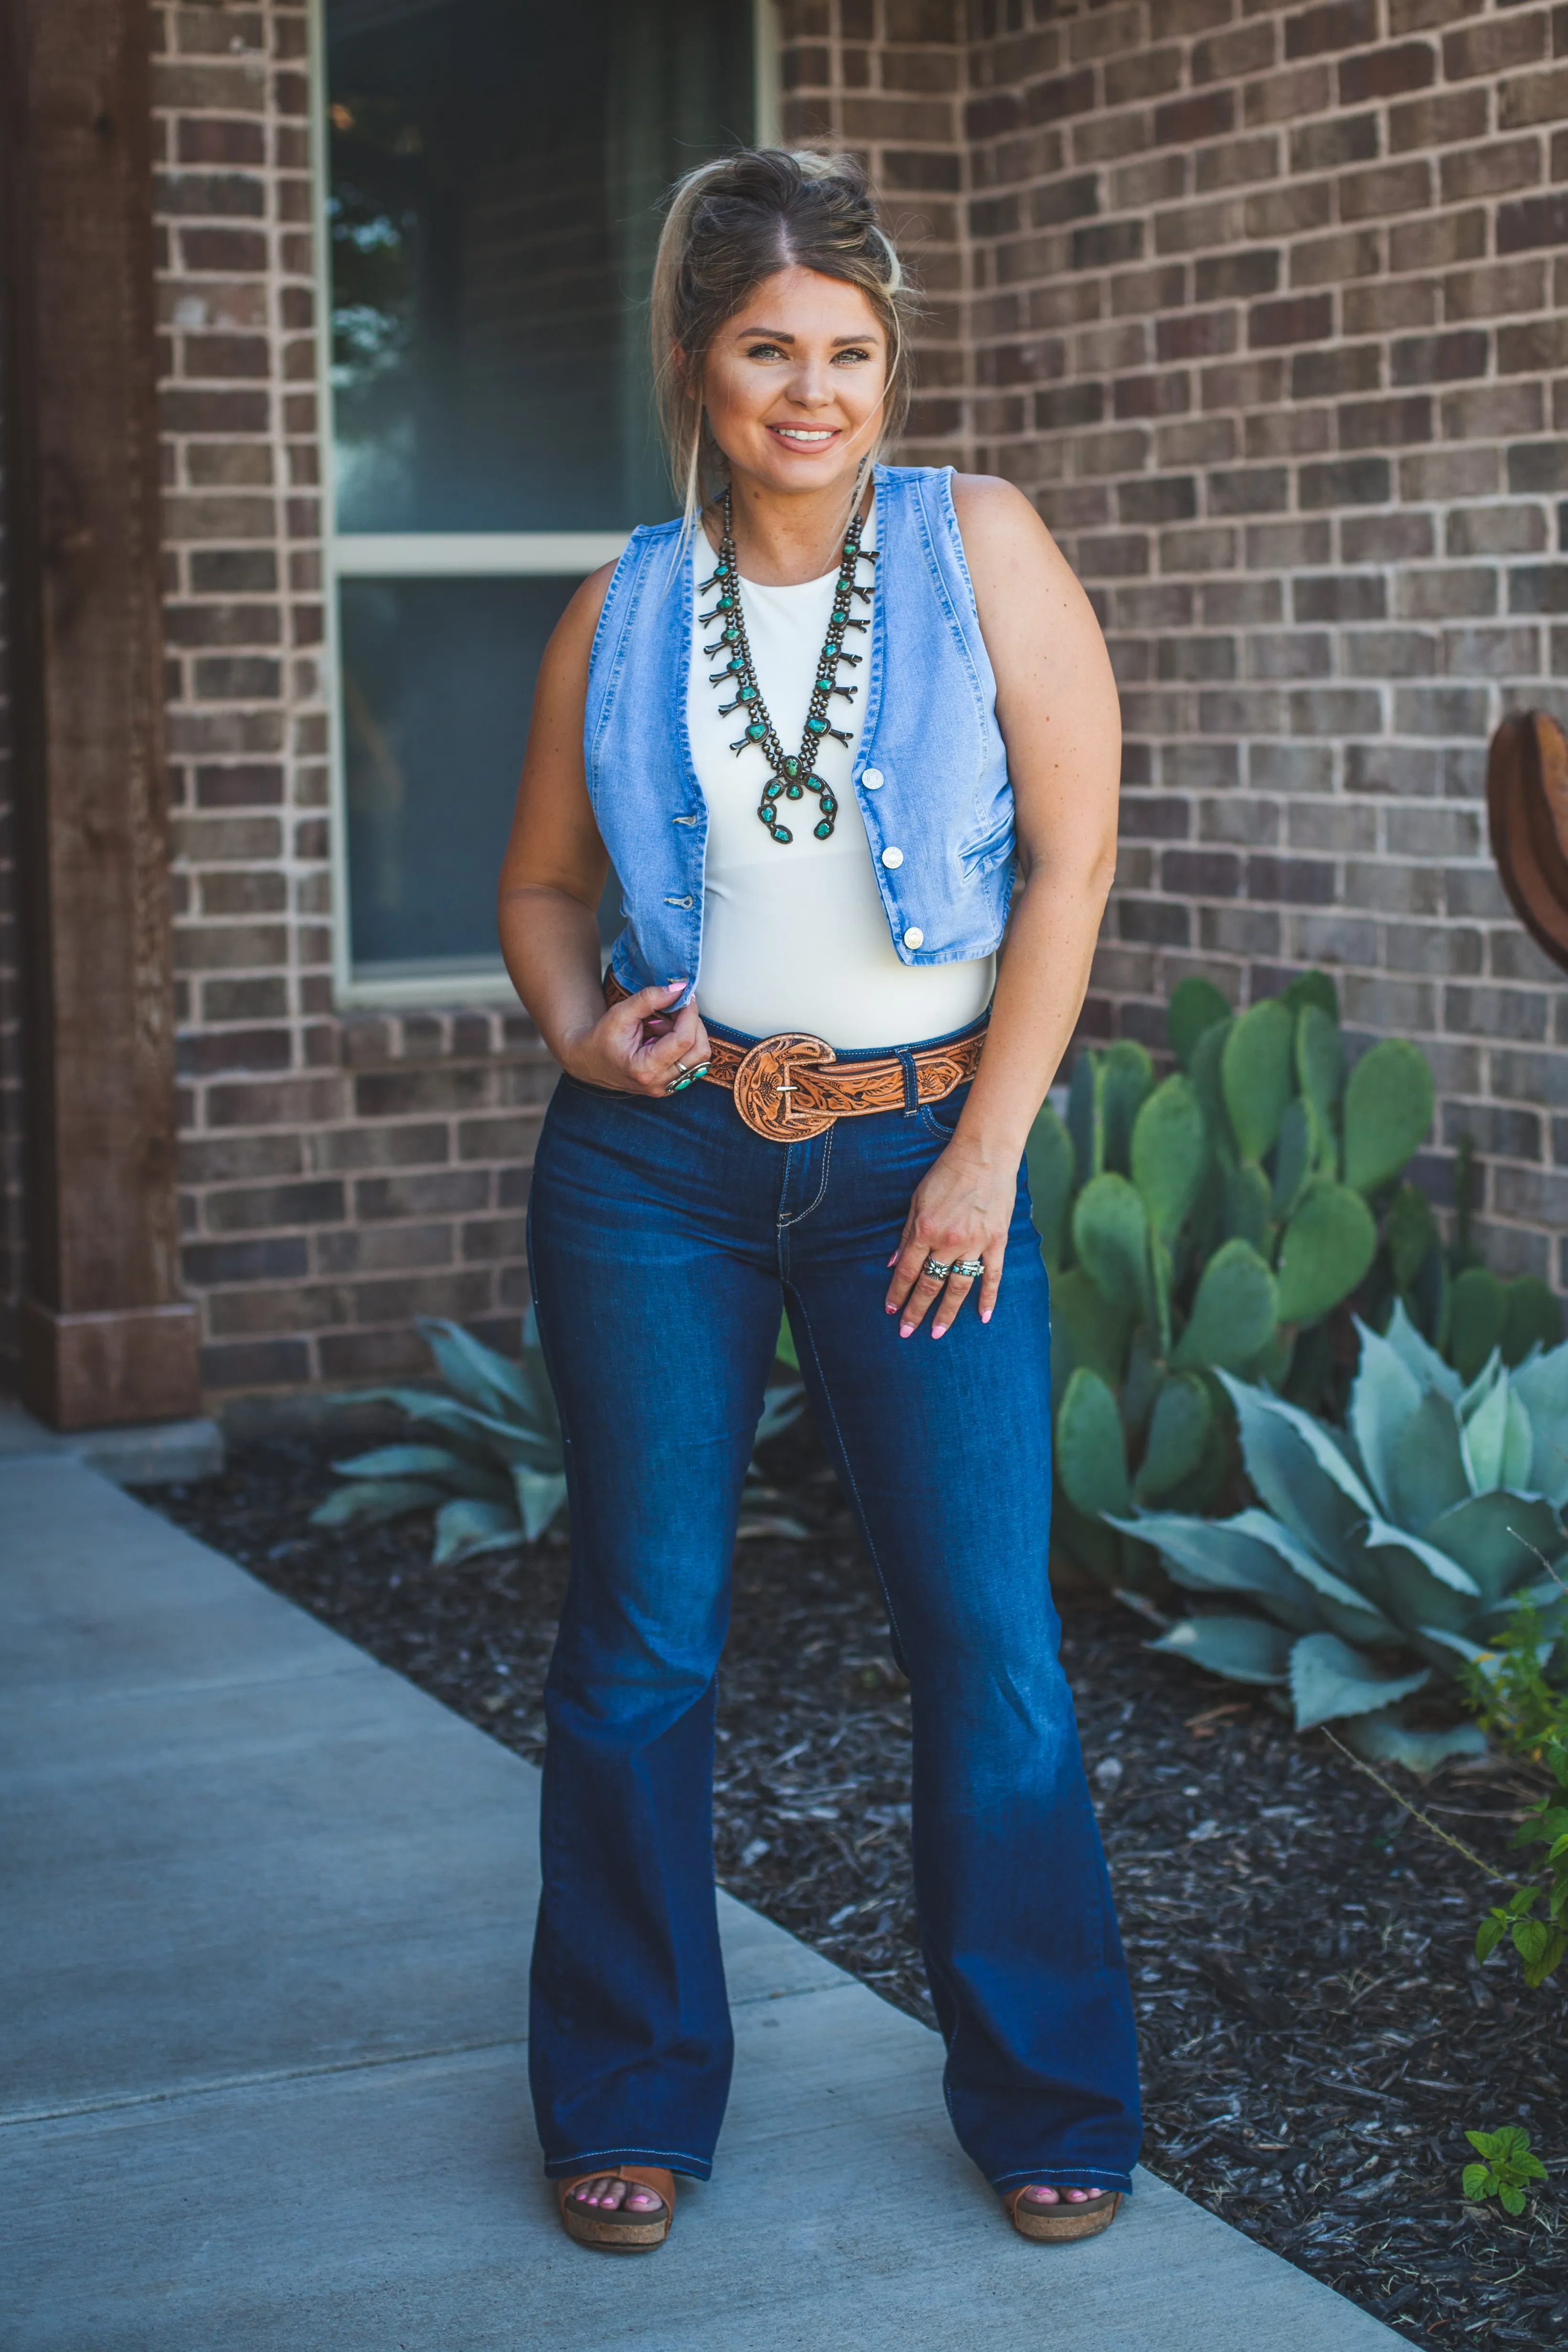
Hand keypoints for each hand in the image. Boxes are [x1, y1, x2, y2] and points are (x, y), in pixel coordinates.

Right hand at [560, 980, 711, 1097]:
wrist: (589, 1063)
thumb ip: (649, 999)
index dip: (690, 1014)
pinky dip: (685, 1044)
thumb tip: (679, 988)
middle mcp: (659, 1084)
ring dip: (690, 1034)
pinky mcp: (671, 1085)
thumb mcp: (620, 1013)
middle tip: (677, 1008)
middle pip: (699, 1051)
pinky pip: (692, 1063)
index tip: (684, 997)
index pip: (684, 1040)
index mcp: (645, 1069)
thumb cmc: (601, 1038)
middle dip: (694, 1024)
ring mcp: (667, 1087)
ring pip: (700, 1058)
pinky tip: (665, 1035)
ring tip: (665, 1024)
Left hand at [885, 1138, 1012, 1337]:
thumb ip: (906, 1235)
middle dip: (916, 1310)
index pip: (907, 1271)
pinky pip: (993, 1275)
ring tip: (938, 1332)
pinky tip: (983, 1317)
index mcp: (925, 1230)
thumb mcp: (917, 1200)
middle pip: (930, 1284)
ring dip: (947, 1312)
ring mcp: (975, 1243)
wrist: (984, 1155)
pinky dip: (988, 1298)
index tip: (890, 1311)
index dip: (897, 1293)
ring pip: (959, 1286)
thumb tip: (892, 1263)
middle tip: (907, 1332)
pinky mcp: (997, 1241)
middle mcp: (949, 1241)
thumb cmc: (946, 1174)